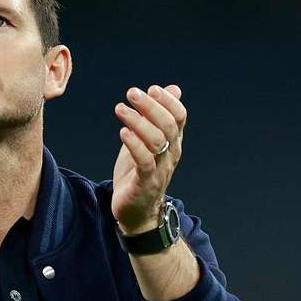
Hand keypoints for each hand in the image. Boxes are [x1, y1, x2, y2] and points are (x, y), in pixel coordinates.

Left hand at [111, 84, 186, 233]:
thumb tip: (172, 89)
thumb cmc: (140, 173)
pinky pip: (144, 161)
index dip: (168, 101)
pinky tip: (122, 133)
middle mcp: (171, 154)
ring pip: (156, 140)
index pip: (179, 116)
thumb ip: (157, 116)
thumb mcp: (148, 140)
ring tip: (120, 109)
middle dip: (150, 106)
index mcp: (173, 142)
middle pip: (168, 125)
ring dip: (138, 121)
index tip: (151, 89)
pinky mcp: (146, 182)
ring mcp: (160, 169)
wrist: (137, 211)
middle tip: (132, 93)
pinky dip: (134, 144)